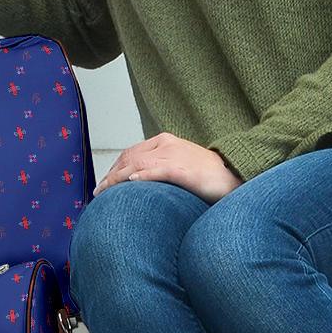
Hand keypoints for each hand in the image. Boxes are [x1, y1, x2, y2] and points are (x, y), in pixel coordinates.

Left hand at [91, 132, 241, 204]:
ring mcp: (174, 156)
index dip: (114, 167)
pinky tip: (131, 182)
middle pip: (129, 158)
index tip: (104, 182)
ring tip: (105, 191)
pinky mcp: (183, 170)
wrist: (233, 175)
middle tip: (99, 191)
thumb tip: (137, 179)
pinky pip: (157, 171)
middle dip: (111, 175)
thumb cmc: (206, 174)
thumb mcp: (179, 164)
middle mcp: (166, 145)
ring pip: (137, 164)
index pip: (131, 153)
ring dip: (117, 179)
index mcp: (164, 141)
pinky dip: (142, 176)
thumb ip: (159, 166)